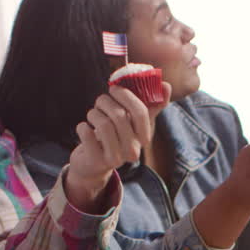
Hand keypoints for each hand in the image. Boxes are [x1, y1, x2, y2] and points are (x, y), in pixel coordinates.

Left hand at [65, 83, 170, 210]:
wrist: (94, 164)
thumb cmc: (115, 137)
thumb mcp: (133, 122)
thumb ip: (150, 106)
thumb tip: (166, 85)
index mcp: (143, 138)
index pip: (140, 112)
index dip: (126, 96)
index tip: (115, 89)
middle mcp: (132, 151)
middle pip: (119, 116)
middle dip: (105, 102)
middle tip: (100, 102)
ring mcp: (115, 158)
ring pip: (103, 124)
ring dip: (93, 114)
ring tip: (93, 116)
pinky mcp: (96, 161)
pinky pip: (87, 133)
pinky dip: (82, 126)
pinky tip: (85, 129)